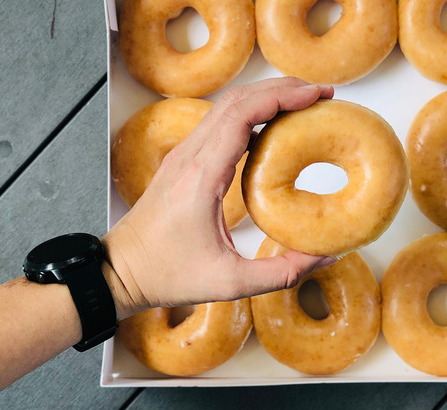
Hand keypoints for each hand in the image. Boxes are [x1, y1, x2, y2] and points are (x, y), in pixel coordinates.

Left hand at [103, 77, 336, 319]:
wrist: (120, 271)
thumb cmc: (168, 275)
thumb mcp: (231, 283)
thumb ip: (283, 273)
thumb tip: (327, 257)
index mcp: (201, 177)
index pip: (242, 115)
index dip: (281, 98)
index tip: (315, 95)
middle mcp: (190, 156)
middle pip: (237, 100)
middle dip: (282, 89)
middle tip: (321, 94)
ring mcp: (184, 155)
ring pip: (227, 106)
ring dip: (266, 97)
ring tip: (303, 102)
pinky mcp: (184, 161)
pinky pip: (220, 123)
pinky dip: (251, 113)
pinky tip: (275, 125)